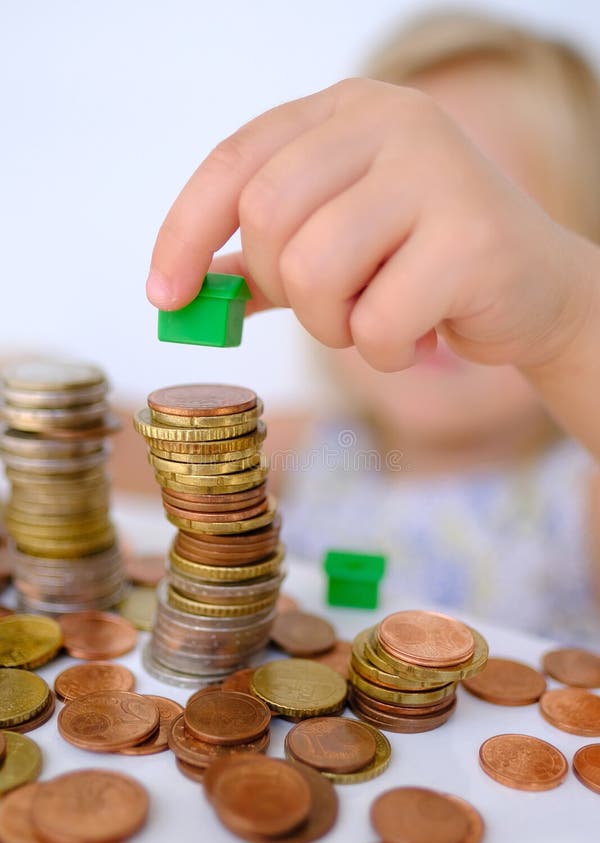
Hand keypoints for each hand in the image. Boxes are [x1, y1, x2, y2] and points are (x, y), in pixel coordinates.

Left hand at [147, 78, 590, 373]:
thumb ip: (265, 261)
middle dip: (284, 289)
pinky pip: (375, 321)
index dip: (184, 233)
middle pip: (267, 217)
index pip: (234, 162)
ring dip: (333, 325)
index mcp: (347, 111)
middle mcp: (390, 121)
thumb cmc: (425, 268)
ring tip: (378, 321)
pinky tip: (422, 336)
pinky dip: (385, 352)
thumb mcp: (339, 248)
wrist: (536, 291)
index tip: (165, 296)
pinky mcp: (471, 234)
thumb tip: (186, 293)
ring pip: (314, 271)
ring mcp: (436, 170)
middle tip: (330, 309)